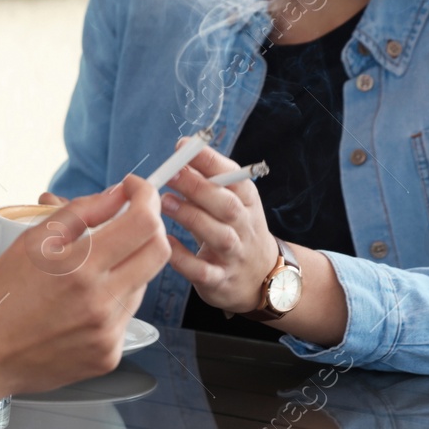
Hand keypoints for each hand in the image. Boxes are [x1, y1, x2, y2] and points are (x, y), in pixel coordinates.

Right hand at [0, 176, 170, 422]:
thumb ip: (79, 213)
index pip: (143, 223)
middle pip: (158, 252)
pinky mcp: (108, 355)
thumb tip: (116, 195)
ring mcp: (108, 332)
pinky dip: (113, 299)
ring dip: (127, 265)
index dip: (146, 197)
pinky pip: (126, 315)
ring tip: (90, 268)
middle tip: (127, 219)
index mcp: (79, 267)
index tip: (135, 189)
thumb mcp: (29, 242)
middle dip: (149, 227)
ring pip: (142, 283)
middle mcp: (101, 302)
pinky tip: (83, 302)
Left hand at [161, 142, 274, 314]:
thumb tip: (181, 150)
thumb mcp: (233, 203)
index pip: (235, 177)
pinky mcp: (221, 281)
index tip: (184, 147)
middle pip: (227, 205)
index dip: (210, 161)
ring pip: (218, 235)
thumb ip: (210, 181)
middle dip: (199, 187)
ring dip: (191, 217)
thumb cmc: (236, 230)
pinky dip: (183, 258)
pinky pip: (202, 271)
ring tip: (164, 202)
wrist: (264, 279)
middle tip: (171, 173)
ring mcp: (235, 256)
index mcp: (247, 203)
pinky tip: (166, 243)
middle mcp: (245, 228)